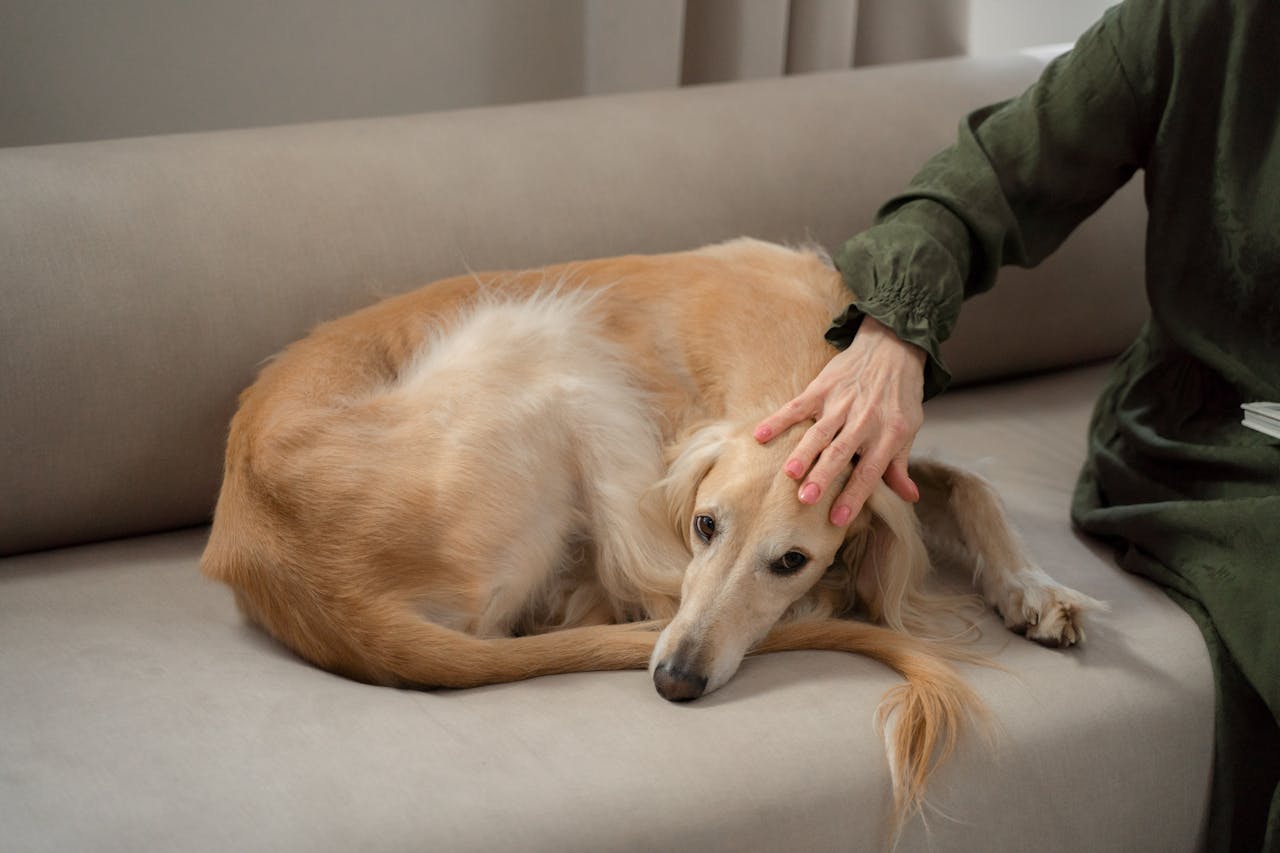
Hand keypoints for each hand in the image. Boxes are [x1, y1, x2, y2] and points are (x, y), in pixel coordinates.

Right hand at [753, 316, 925, 525]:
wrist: (892, 348)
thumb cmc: (899, 396)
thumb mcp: (908, 430)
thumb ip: (900, 465)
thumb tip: (909, 497)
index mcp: (888, 434)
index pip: (869, 471)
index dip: (854, 495)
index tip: (837, 518)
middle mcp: (864, 420)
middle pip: (841, 452)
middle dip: (823, 476)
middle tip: (806, 499)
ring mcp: (841, 402)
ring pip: (819, 432)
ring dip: (803, 452)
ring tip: (789, 473)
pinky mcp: (822, 387)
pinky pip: (797, 406)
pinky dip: (778, 420)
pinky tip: (761, 435)